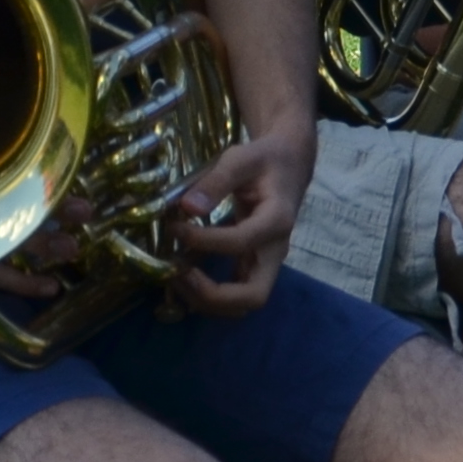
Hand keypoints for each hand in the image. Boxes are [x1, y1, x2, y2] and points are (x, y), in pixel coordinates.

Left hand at [163, 126, 314, 317]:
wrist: (288, 164)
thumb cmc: (264, 159)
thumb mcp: (241, 158)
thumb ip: (216, 181)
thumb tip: (186, 208)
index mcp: (278, 220)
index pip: (241, 242)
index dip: (204, 240)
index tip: (175, 226)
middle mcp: (276, 250)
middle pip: (253, 296)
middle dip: (211, 294)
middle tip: (177, 274)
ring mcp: (267, 262)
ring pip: (243, 303)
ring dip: (206, 300)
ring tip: (174, 276)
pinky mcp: (254, 266)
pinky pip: (234, 293)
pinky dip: (207, 293)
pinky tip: (183, 272)